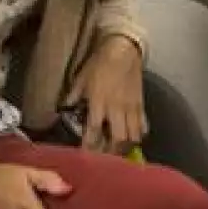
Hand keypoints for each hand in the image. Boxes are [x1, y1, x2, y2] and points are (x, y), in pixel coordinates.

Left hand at [65, 34, 145, 155]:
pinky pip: (143, 126)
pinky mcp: (141, 105)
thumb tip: (64, 108)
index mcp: (99, 103)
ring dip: (125, 147)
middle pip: (118, 140)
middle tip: (103, 159)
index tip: (85, 156)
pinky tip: (132, 137)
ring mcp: (131, 108)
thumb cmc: (99, 64)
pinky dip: (138, 135)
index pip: (94, 131)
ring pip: (133, 136)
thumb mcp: (81, 79)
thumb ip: (73, 97)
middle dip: (110, 152)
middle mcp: (117, 109)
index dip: (89, 147)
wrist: (123, 50)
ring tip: (117, 151)